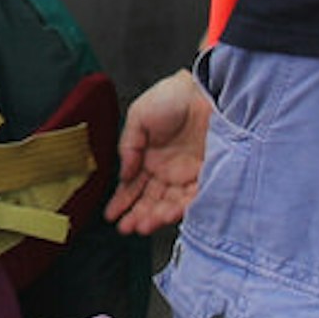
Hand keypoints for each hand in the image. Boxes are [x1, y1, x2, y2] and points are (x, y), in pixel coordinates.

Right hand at [109, 68, 214, 235]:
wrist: (206, 89)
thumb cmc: (172, 96)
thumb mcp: (138, 117)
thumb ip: (128, 147)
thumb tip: (123, 175)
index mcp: (150, 157)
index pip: (134, 186)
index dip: (122, 202)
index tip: (110, 216)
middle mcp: (168, 169)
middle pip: (151, 200)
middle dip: (137, 215)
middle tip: (126, 229)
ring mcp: (188, 173)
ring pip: (169, 203)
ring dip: (154, 217)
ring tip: (141, 226)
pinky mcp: (207, 174)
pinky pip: (192, 198)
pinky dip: (178, 209)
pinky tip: (164, 216)